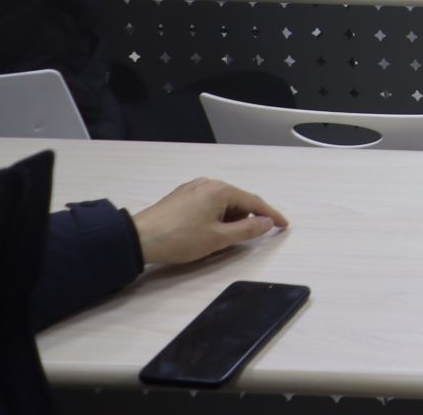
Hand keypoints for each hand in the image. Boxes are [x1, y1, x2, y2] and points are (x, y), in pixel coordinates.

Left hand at [132, 178, 287, 266]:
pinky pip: (208, 204)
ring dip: (230, 219)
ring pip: (222, 203)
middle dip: (247, 218)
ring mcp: (193, 188)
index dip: (271, 215)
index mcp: (221, 190)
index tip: (284, 226)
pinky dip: (216, 216)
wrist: (139, 238)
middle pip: (238, 201)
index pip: (254, 202)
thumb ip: (247, 230)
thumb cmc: (181, 238)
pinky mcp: (180, 197)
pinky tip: (209, 230)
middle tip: (254, 236)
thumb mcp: (218, 238)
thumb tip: (267, 222)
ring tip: (228, 238)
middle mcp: (209, 183)